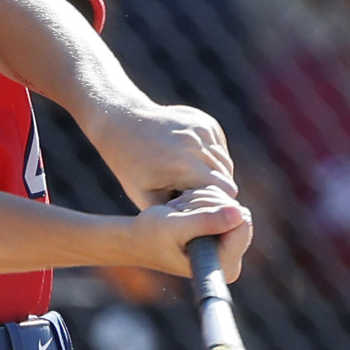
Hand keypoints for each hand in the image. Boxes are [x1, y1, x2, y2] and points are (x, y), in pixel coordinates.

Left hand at [83, 100, 236, 209]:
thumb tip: (204, 228)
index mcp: (183, 165)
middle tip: (195, 202)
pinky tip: (191, 164)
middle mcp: (196, 143)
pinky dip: (210, 159)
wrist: (123, 124)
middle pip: (225, 178)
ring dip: (214, 175)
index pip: (222, 192)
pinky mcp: (205, 121)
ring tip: (191, 184)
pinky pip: (219, 148)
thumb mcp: (145, 198)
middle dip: (214, 192)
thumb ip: (175, 213)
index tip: (201, 213)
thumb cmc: (131, 167)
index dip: (213, 205)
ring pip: (225, 163)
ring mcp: (202, 128)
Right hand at [119, 185, 251, 280]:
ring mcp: (227, 250)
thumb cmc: (151, 235)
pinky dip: (203, 201)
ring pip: (230, 205)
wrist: (137, 240)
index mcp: (223, 267)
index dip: (216, 208)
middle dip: (209, 205)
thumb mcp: (174, 226)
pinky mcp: (222, 238)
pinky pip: (224, 205)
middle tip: (181, 214)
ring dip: (202, 202)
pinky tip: (184, 213)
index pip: (242, 222)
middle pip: (238, 213)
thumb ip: (205, 222)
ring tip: (179, 215)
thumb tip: (239, 214)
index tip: (190, 214)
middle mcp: (230, 261)